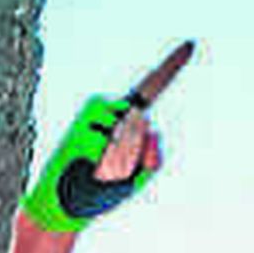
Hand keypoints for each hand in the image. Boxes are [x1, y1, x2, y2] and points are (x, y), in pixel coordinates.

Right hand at [20, 41, 192, 233]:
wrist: (61, 208)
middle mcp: (110, 111)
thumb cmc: (98, 194)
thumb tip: (145, 127)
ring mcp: (94, 117)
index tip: (191, 44)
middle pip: (142, 126)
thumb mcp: (135, 181)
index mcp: (127, 120)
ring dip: (118, 162)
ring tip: (97, 174)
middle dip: (134, 156)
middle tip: (110, 175)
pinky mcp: (80, 127)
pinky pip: (107, 144)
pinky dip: (104, 162)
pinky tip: (89, 169)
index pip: (151, 90)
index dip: (170, 68)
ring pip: (125, 135)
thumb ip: (151, 159)